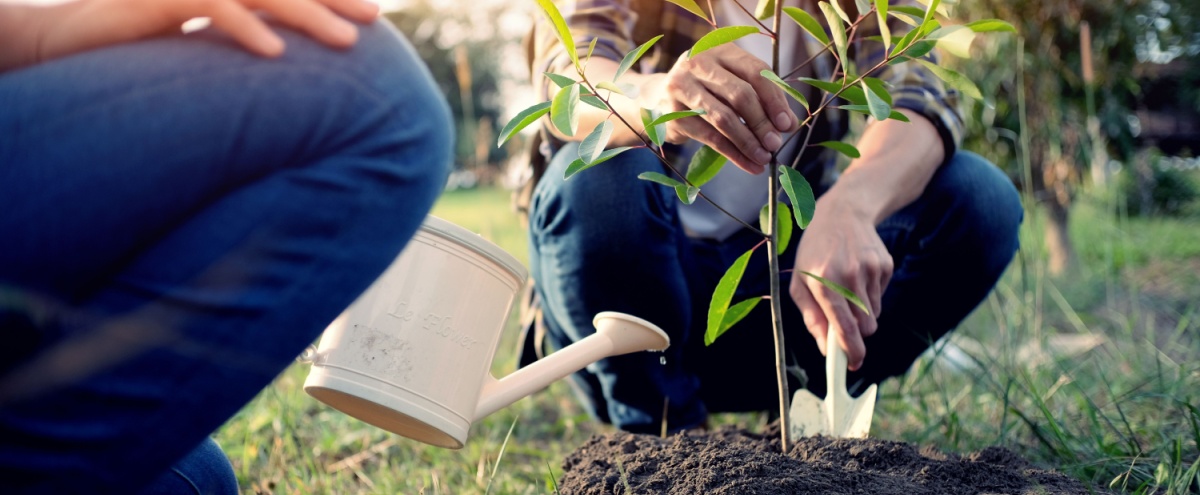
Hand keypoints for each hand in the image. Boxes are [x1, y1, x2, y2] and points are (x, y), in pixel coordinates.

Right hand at [37, 0, 378, 61]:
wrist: (62, 44)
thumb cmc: (133, 54)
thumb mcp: (199, 59)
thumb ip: (239, 60)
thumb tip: (287, 82)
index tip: (372, 14)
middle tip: (374, 17)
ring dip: (307, 15)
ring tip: (346, 42)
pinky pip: (211, 6)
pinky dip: (246, 28)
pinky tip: (276, 53)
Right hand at [638, 43, 797, 173]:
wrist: (657, 97)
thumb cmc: (706, 90)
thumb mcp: (732, 84)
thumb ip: (761, 98)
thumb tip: (788, 124)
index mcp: (719, 49)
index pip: (754, 71)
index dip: (774, 99)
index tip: (786, 124)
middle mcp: (697, 63)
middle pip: (739, 94)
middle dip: (762, 123)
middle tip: (776, 144)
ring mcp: (681, 87)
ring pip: (723, 118)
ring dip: (748, 141)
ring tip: (764, 158)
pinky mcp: (672, 114)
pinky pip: (710, 137)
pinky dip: (733, 154)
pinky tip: (749, 164)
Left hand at [788, 198, 891, 370]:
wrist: (842, 213)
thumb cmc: (814, 252)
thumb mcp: (801, 282)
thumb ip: (812, 318)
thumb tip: (825, 348)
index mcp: (824, 281)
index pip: (844, 326)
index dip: (850, 350)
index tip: (853, 364)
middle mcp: (849, 276)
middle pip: (866, 327)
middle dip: (857, 333)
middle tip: (845, 323)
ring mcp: (870, 269)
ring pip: (874, 315)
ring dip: (862, 313)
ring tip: (847, 290)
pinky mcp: (885, 265)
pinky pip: (881, 297)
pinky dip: (870, 295)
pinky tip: (858, 275)